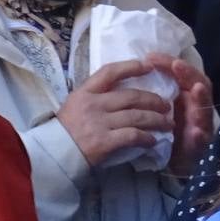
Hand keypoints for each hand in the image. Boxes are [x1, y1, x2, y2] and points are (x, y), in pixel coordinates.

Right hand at [56, 60, 173, 167]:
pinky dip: (146, 138)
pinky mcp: (105, 141)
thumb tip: (120, 95)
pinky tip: (152, 141)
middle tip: (165, 105)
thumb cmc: (64, 130)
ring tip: (167, 124)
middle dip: (154, 100)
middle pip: (132, 96)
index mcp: (84, 92)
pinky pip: (133, 136)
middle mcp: (93, 104)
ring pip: (137, 116)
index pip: (110, 72)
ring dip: (157, 120)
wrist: (52, 154)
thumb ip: (94, 98)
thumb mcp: (74, 105)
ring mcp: (99, 123)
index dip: (131, 67)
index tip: (147, 66)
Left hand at [148, 54, 214, 174]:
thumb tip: (131, 70)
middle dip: (188, 73)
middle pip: (197, 84)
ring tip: (196, 89)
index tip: (151, 56)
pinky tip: (196, 131)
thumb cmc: (161, 129)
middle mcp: (194, 106)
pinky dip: (199, 135)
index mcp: (183, 95)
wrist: (170, 160)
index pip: (180, 73)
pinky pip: (202, 139)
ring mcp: (200, 124)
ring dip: (201, 98)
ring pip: (204, 109)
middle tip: (177, 65)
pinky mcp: (199, 145)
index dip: (168, 63)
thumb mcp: (153, 107)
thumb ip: (147, 91)